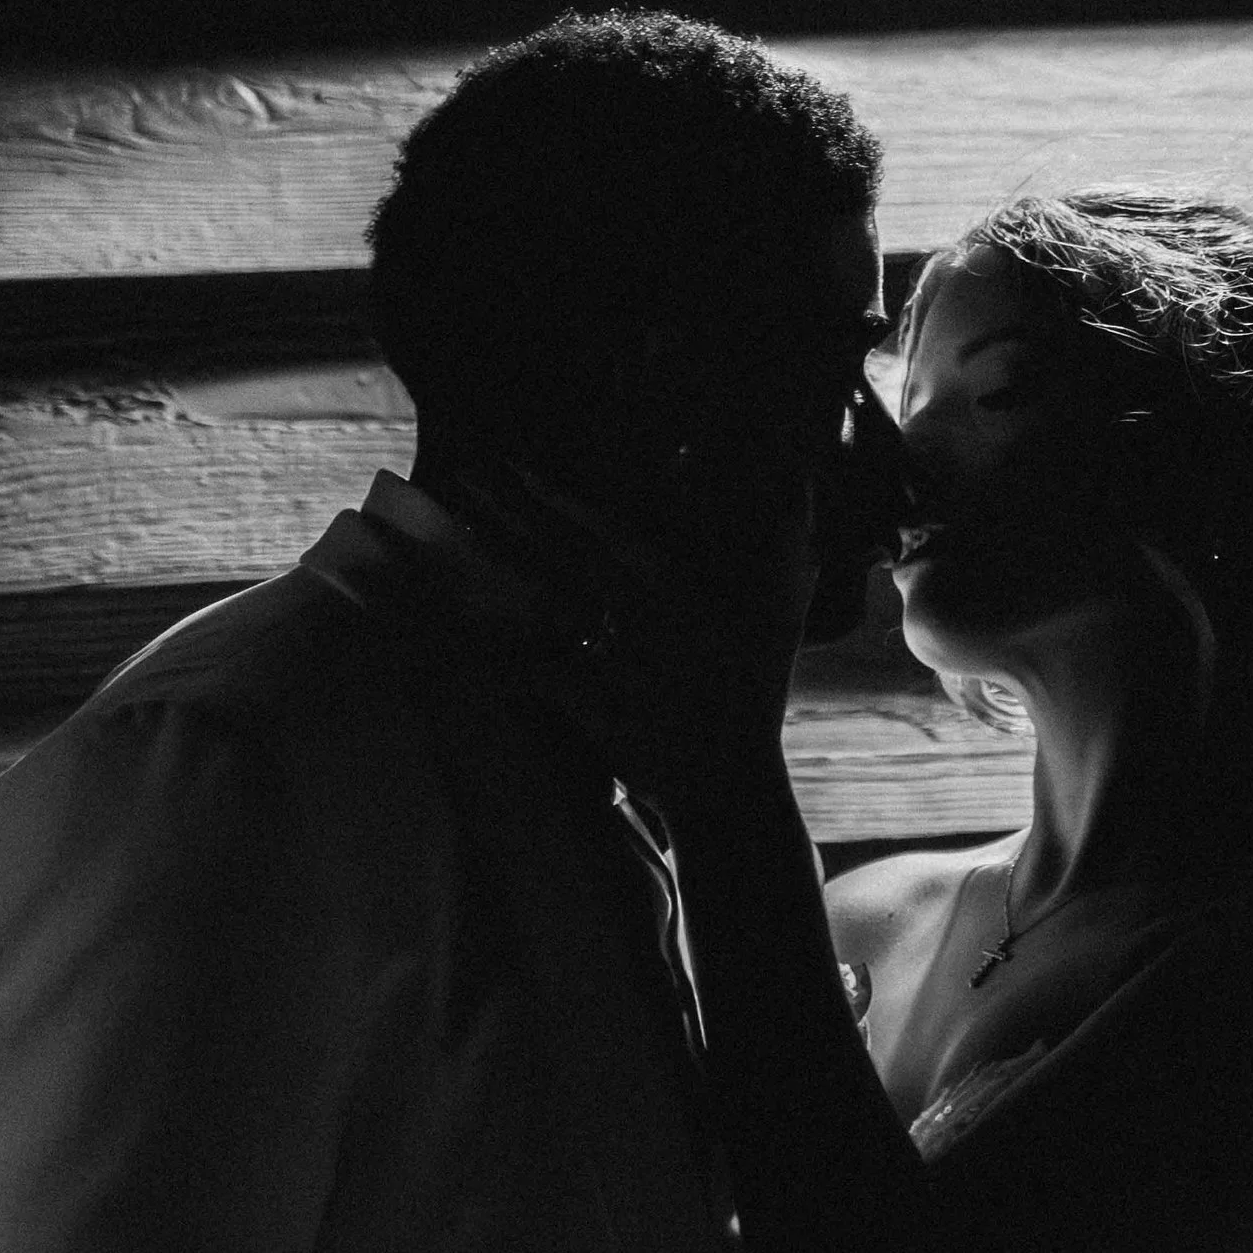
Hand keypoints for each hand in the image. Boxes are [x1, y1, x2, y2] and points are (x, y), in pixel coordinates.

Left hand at [462, 460, 814, 816]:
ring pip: (539, 603)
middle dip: (511, 513)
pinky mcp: (588, 707)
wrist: (731, 782)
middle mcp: (637, 621)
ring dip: (495, 565)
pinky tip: (450, 629)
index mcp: (678, 593)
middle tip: (465, 476)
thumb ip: (787, 543)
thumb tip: (802, 482)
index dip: (564, 501)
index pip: (610, 535)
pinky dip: (496, 657)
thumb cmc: (756, 693)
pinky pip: (534, 676)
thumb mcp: (781, 612)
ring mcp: (608, 664)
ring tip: (451, 533)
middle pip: (560, 556)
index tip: (519, 470)